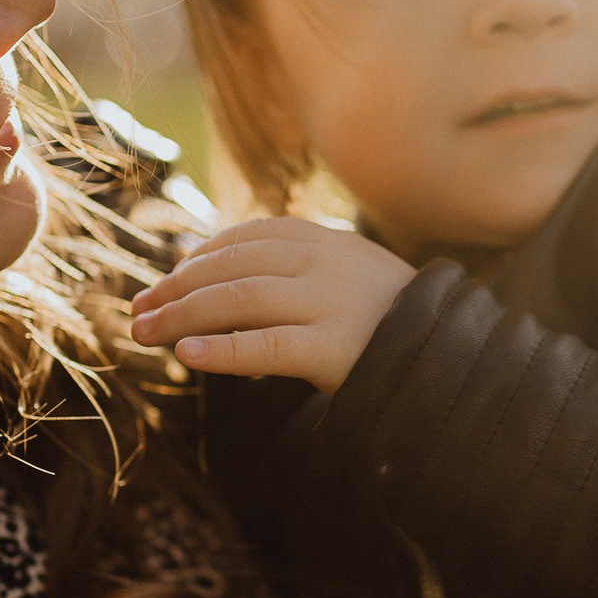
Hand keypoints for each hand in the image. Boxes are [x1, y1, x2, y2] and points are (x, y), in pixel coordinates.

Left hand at [129, 218, 416, 393]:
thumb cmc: (398, 328)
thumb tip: (226, 278)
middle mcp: (327, 263)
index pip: (250, 236)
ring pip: (239, 300)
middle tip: (137, 311)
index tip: (166, 279)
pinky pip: (267, 346)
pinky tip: (187, 356)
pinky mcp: (335, 348)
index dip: (200, 256)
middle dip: (177, 288)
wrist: (460, 361)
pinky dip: (222, 350)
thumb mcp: (355, 280)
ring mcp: (331, 302)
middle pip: (233, 267)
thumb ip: (302, 272)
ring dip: (182, 315)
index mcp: (330, 242)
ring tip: (144, 333)